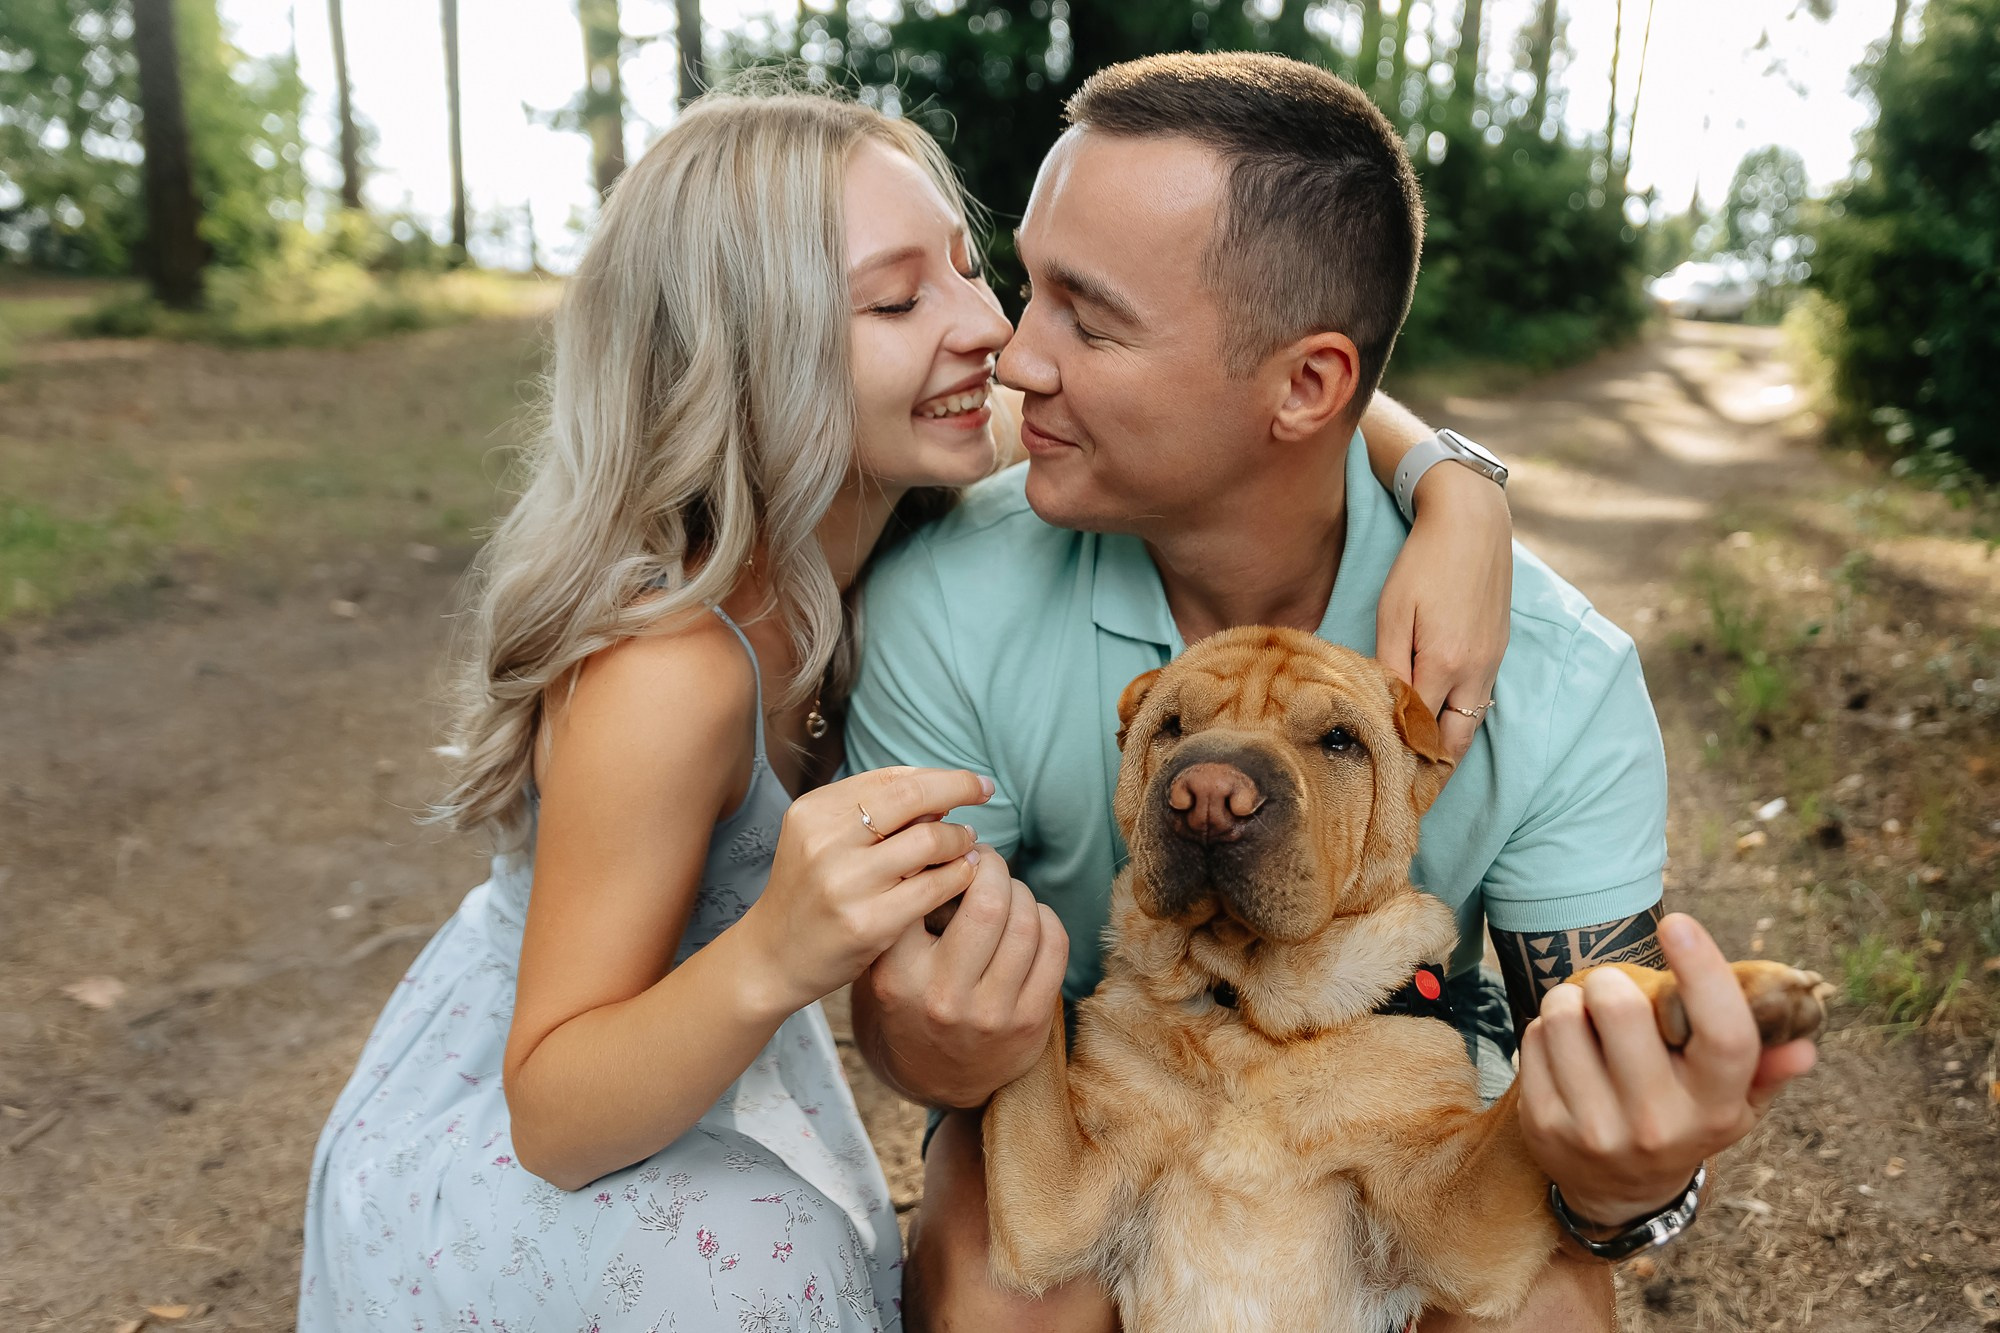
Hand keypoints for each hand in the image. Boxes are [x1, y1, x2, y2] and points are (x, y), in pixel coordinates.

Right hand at [738, 766, 990, 1013]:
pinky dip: (959, 875)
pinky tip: (965, 874)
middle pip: (912, 797)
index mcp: (814, 812)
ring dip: (960, 838)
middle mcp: (825, 841)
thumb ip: (873, 811)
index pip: (890, 778)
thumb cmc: (811, 892)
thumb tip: (941, 793)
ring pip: (928, 840)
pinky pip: (932, 888)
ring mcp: (845, 883)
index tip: (971, 782)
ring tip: (968, 843)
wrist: (774, 957)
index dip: (939, 776)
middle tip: (985, 792)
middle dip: (960, 788)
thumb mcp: (823, 839)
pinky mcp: (867, 923)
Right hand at [859, 845, 1068, 1108]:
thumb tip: (936, 839)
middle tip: (985, 861)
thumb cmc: (905, 1003)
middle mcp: (944, 998)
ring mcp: (992, 1014)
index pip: (925, 896)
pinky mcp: (1030, 1023)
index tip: (950, 854)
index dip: (945, 861)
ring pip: (1026, 922)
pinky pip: (1054, 947)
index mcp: (898, 976)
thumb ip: (899, 910)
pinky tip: (1029, 918)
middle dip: (993, 868)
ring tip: (1006, 889)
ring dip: (1020, 892)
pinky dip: (1045, 918)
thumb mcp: (879, 962)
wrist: (931, 1080)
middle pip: (988, 903)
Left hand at [1376, 461, 1511, 759]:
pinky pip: (1481, 698)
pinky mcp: (1499, 649)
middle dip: (1431, 768)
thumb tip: (1385, 707)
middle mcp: (1476, 671)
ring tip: (1419, 763)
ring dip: (1447, 743)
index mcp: (1444, 664)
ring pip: (1471, 723)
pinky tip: (1438, 718)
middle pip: (1454, 741)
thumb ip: (1390, 664)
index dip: (1400, 756)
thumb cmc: (1423, 563)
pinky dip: (1461, 716)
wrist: (1472, 522)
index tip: (1384, 783)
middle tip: (1405, 789)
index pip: (1420, 731)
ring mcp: (1492, 661)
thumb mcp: (1394, 612)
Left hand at [1518, 913, 1819, 1226]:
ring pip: (1564, 1015)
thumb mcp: (1735, 1101)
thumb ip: (1768, 1067)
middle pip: (1619, 1007)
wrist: (1621, 1192)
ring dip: (1571, 999)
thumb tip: (1804, 1047)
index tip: (1678, 924)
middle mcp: (1658, 1123)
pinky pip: (1533, 1039)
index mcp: (1716, 1107)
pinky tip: (1568, 1051)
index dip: (1703, 971)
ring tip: (1587, 1018)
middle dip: (1610, 978)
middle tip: (1615, 987)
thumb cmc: (1686, 1119)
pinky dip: (1546, 1029)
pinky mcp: (1545, 1126)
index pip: (1724, 1034)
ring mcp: (1597, 1129)